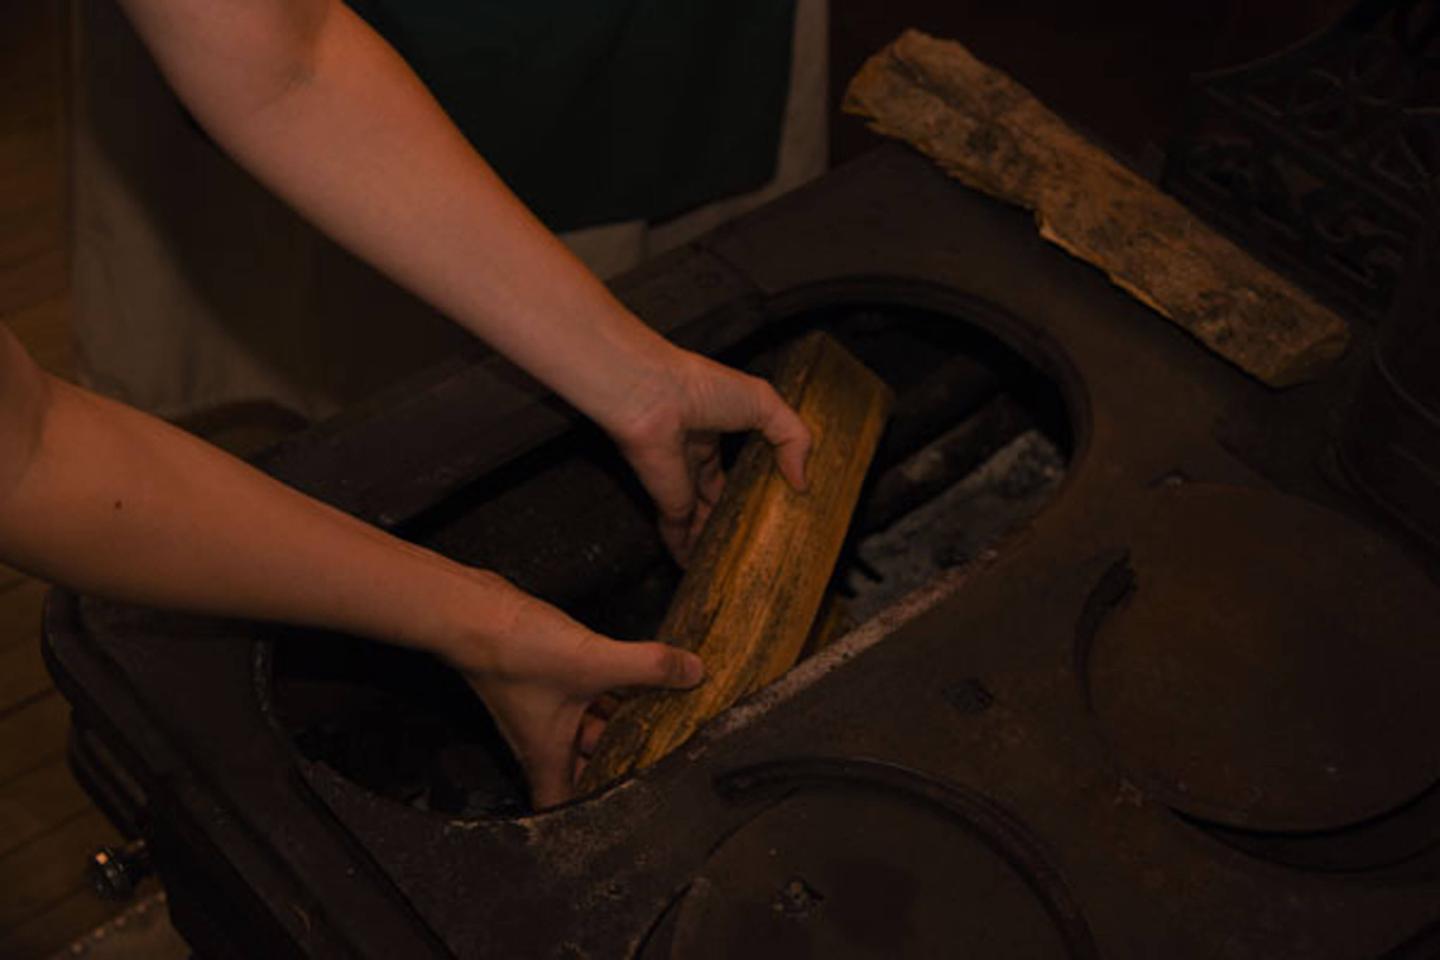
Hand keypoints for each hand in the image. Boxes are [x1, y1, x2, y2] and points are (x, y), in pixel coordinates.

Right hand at [445, 576, 704, 807]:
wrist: (474, 612)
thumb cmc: (516, 652)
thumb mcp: (594, 662)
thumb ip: (648, 667)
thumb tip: (694, 672)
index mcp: (549, 756)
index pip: (566, 806)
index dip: (593, 815)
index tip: (629, 812)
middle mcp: (545, 739)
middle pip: (587, 765)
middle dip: (623, 763)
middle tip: (667, 758)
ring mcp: (545, 709)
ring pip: (590, 728)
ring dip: (621, 725)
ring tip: (666, 721)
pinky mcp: (547, 678)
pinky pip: (587, 695)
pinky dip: (611, 693)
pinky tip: (640, 679)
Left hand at [606, 347, 811, 563]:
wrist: (652, 396)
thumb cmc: (702, 387)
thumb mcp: (764, 402)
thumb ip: (791, 437)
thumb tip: (802, 481)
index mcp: (718, 426)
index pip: (739, 461)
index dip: (757, 480)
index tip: (778, 501)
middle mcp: (696, 456)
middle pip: (718, 495)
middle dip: (735, 515)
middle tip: (760, 539)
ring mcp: (681, 481)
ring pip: (699, 519)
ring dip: (713, 539)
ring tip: (737, 562)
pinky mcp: (668, 503)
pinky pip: (679, 534)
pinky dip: (688, 554)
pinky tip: (701, 570)